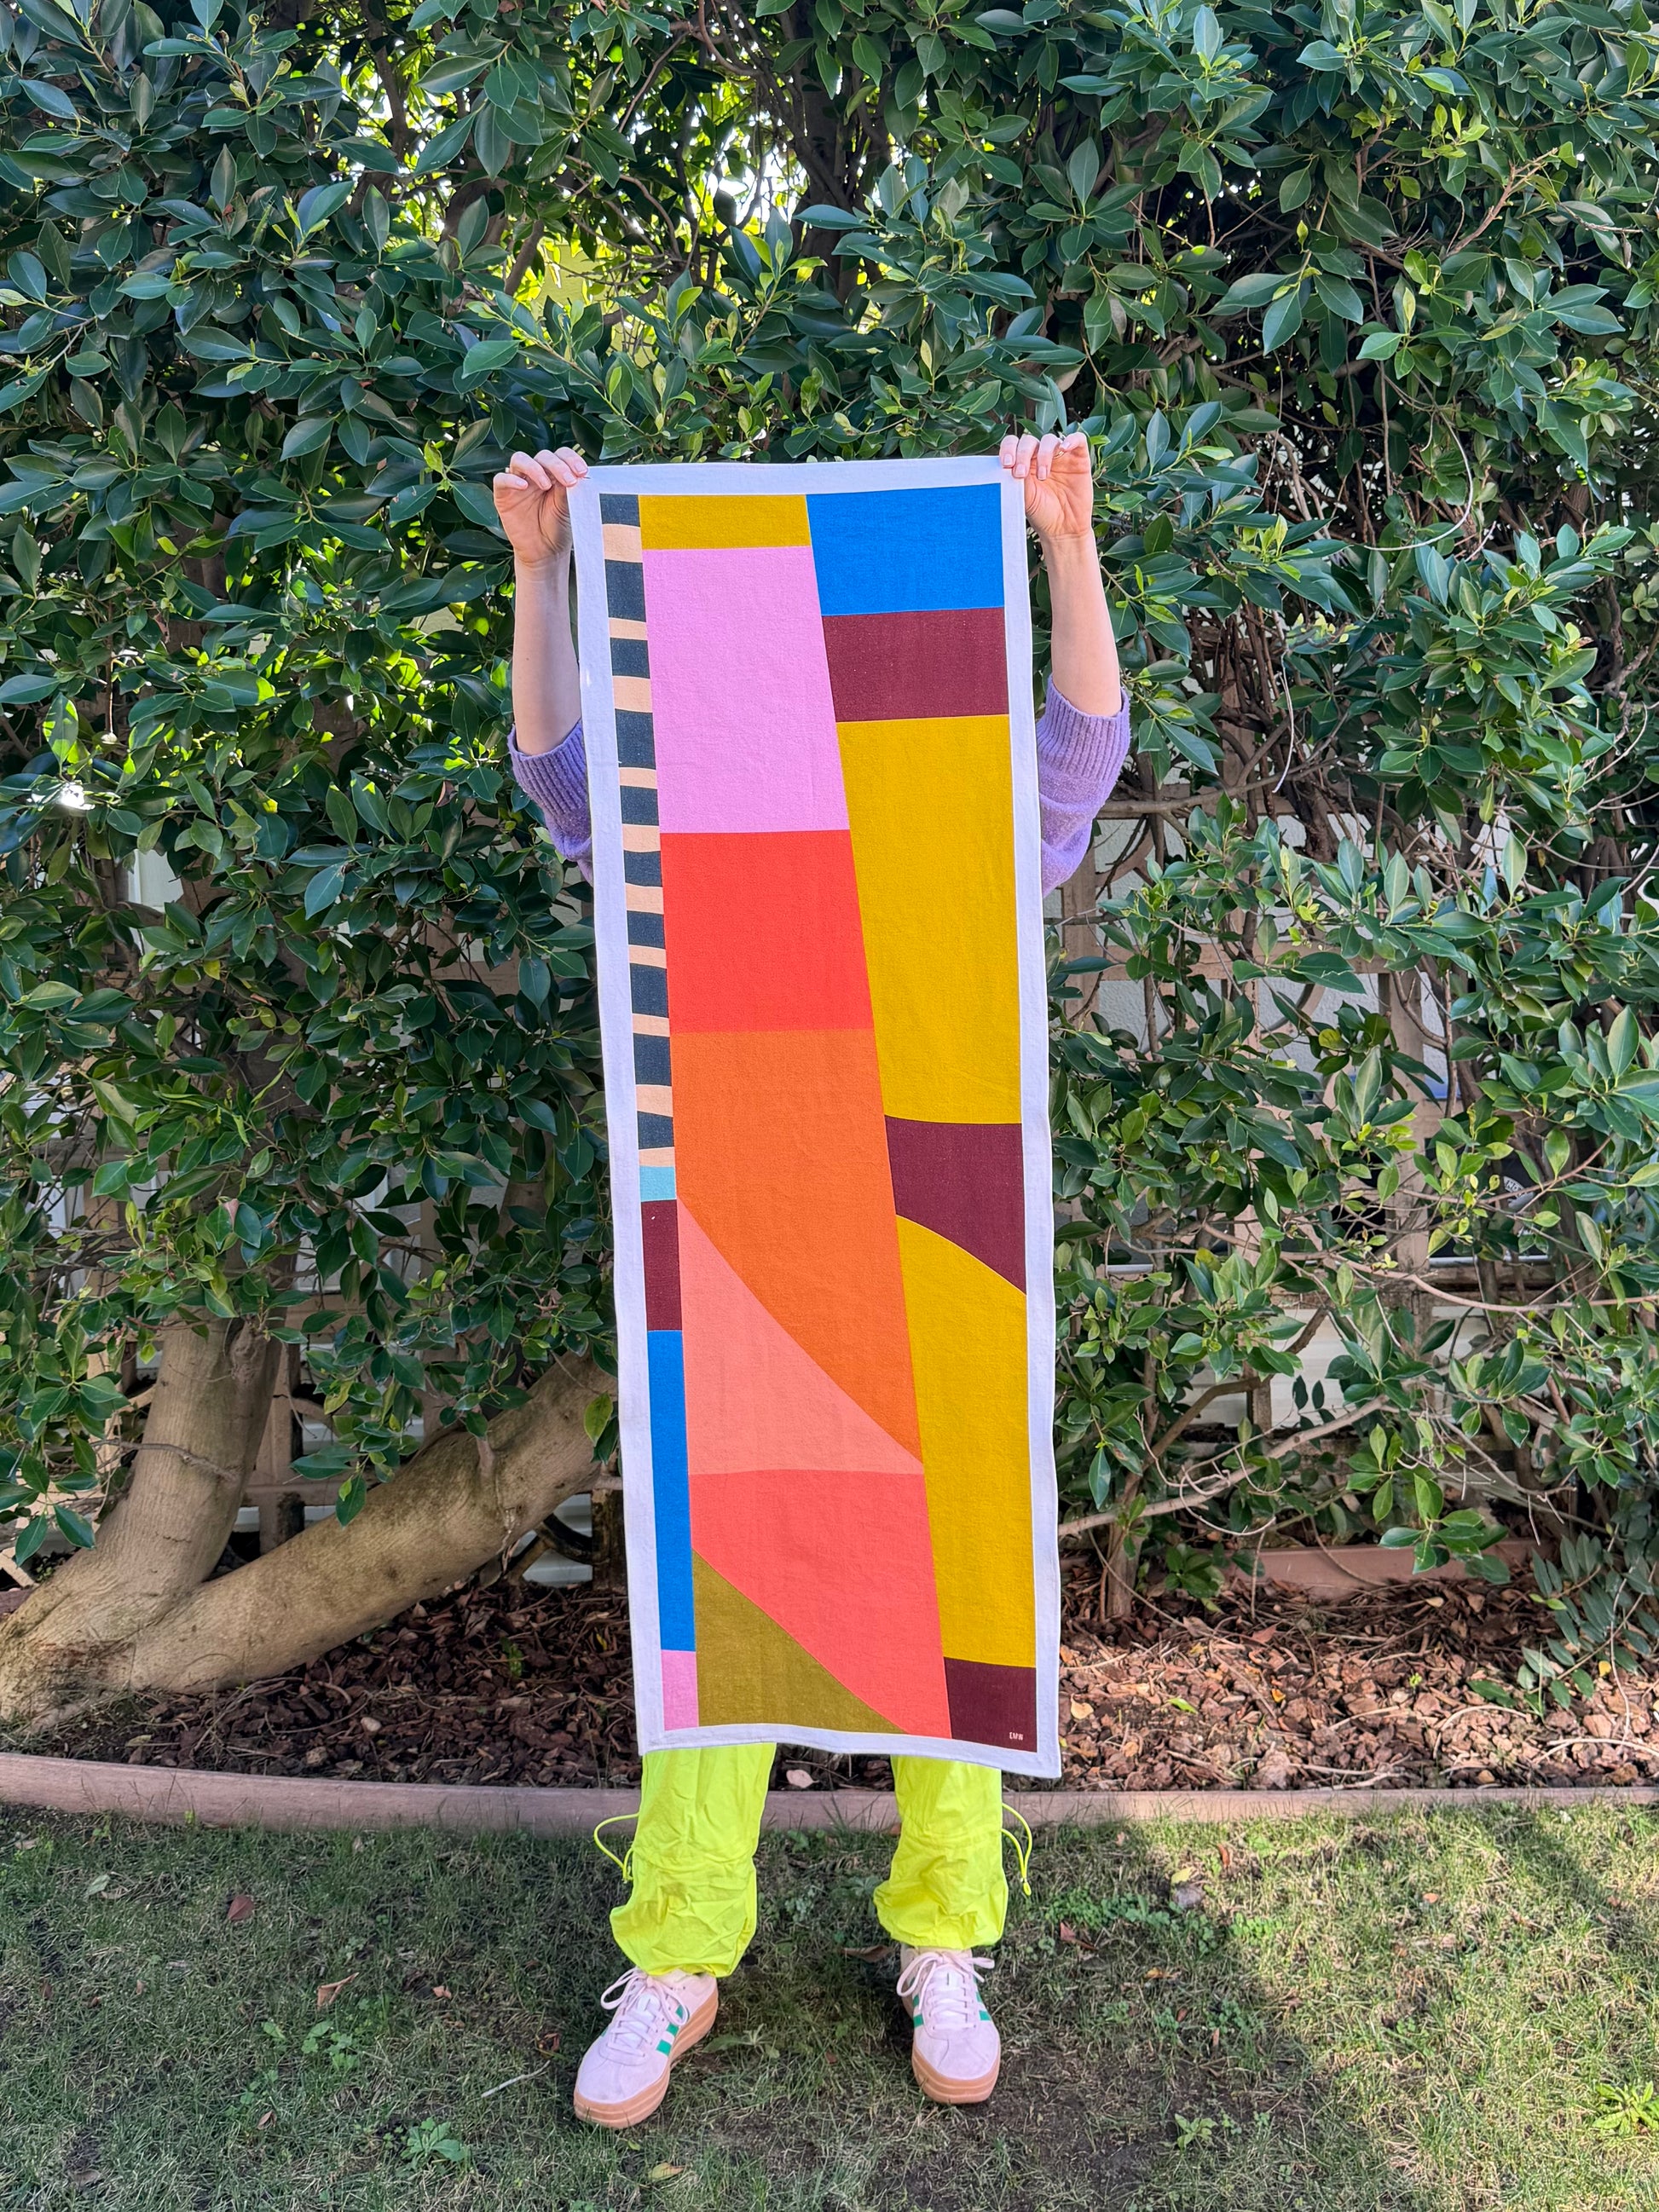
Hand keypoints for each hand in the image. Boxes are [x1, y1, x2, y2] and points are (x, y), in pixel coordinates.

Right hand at [492, 446, 587, 568]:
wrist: (545, 553)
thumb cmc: (557, 529)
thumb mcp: (568, 507)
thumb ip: (568, 488)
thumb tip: (574, 471)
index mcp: (554, 473)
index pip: (560, 455)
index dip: (571, 459)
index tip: (582, 472)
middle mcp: (535, 474)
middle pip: (543, 456)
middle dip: (558, 465)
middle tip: (570, 481)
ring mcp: (518, 482)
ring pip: (520, 459)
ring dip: (535, 467)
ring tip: (546, 485)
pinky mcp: (503, 495)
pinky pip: (501, 479)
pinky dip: (511, 479)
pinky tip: (524, 487)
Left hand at [999, 428, 1093, 544]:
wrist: (1064, 529)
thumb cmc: (1042, 514)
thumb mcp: (1024, 497)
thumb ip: (1016, 479)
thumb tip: (1005, 465)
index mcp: (1023, 463)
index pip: (1013, 444)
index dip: (1008, 449)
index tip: (1006, 464)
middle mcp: (1040, 456)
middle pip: (1029, 440)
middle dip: (1022, 454)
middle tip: (1020, 473)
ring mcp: (1060, 456)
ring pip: (1049, 440)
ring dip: (1043, 454)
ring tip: (1043, 476)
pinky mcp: (1079, 458)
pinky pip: (1078, 439)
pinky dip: (1071, 440)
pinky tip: (1064, 448)